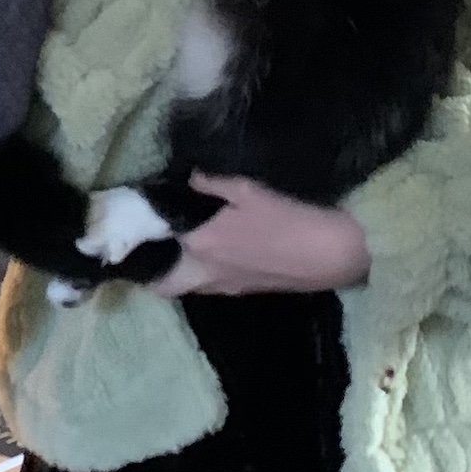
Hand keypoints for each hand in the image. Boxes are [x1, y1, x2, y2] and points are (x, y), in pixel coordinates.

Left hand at [153, 176, 370, 297]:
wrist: (329, 254)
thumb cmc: (288, 218)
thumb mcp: (249, 190)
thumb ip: (213, 184)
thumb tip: (190, 179)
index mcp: (200, 243)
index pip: (157, 242)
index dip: (144, 231)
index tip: (141, 218)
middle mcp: (204, 271)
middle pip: (164, 283)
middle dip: (155, 269)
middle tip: (157, 244)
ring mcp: (224, 287)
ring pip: (186, 288)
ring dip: (178, 272)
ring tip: (182, 246)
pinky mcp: (243, 292)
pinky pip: (209, 287)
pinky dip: (203, 274)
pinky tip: (214, 253)